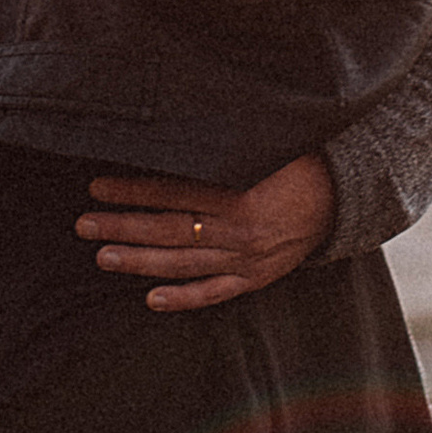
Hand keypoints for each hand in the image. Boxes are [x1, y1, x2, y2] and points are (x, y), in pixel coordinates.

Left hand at [78, 152, 335, 311]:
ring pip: (184, 263)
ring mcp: (248, 259)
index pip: (173, 192)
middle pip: (170, 230)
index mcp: (241, 194)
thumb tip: (171, 133)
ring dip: (140, 261)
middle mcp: (241, 231)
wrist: (347, 194)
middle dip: (123, 226)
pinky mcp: (257, 278)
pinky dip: (184, 298)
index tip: (98, 186)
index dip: (133, 190)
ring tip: (102, 255)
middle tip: (84, 223)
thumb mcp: (262, 144)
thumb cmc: (300, 159)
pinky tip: (151, 298)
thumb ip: (220, 146)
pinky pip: (215, 292)